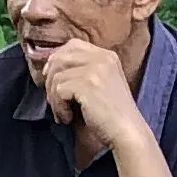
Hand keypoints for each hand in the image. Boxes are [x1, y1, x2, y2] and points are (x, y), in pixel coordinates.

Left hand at [33, 35, 148, 153]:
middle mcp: (101, 58)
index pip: (73, 45)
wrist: (127, 132)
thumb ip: (83, 71)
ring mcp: (95, 70)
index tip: (50, 77)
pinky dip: (59, 107)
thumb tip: (49, 67)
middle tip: (54, 101)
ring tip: (63, 114)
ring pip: (56, 76)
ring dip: (54, 99)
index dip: (57, 59)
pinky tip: (68, 118)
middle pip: (61, 57)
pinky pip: (58, 91)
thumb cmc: (111, 115)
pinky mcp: (87, 85)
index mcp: (106, 56)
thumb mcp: (101, 84)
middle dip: (50, 80)